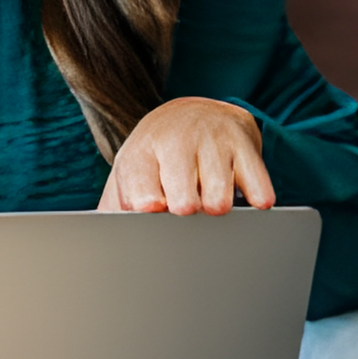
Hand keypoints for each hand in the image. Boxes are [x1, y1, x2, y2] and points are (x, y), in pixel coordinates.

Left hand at [98, 98, 275, 216]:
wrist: (194, 112)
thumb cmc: (157, 157)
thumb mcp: (131, 173)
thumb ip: (113, 208)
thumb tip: (99, 246)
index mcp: (142, 152)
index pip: (143, 191)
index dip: (149, 208)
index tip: (154, 210)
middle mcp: (178, 141)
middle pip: (183, 202)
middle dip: (185, 214)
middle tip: (183, 207)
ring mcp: (214, 141)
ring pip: (218, 200)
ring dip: (215, 209)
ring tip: (208, 200)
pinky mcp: (245, 145)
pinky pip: (257, 186)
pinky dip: (255, 200)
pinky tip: (247, 199)